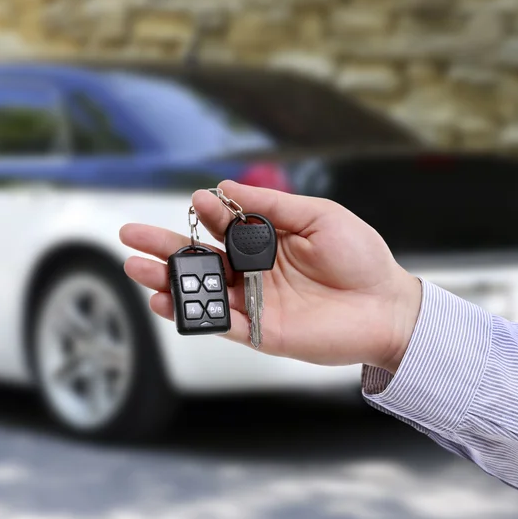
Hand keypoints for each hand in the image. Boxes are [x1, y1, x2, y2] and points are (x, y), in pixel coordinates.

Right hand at [119, 180, 421, 372]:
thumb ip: (273, 206)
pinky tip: (165, 300)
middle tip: (131, 234)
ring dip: (168, 280)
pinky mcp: (260, 331)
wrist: (386, 304)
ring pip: (202, 290)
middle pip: (202, 258)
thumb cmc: (361, 257)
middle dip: (166, 246)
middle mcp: (256, 271)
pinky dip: (191, 313)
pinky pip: (219, 322)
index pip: (225, 227)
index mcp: (268, 242)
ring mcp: (255, 301)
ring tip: (136, 267)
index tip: (198, 201)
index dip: (208, 214)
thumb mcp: (319, 216)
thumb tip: (225, 187)